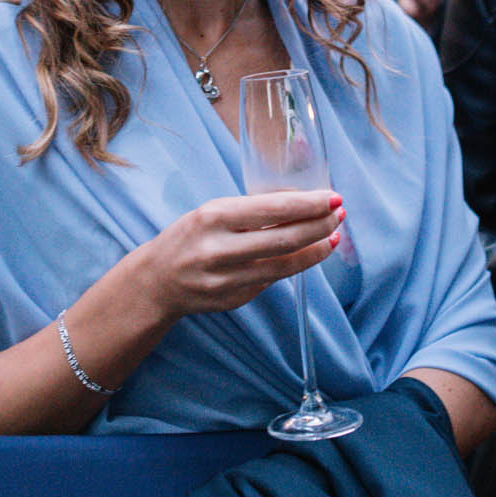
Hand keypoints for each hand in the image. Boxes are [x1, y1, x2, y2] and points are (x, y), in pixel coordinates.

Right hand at [131, 191, 342, 319]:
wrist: (157, 281)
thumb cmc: (189, 237)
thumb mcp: (212, 212)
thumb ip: (250, 211)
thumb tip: (302, 203)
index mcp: (213, 217)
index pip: (272, 209)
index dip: (308, 204)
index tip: (332, 197)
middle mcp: (219, 249)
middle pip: (284, 239)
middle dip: (319, 225)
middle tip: (339, 214)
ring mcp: (227, 279)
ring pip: (284, 265)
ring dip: (315, 250)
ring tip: (333, 236)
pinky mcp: (234, 299)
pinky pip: (272, 280)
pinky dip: (294, 265)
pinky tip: (308, 254)